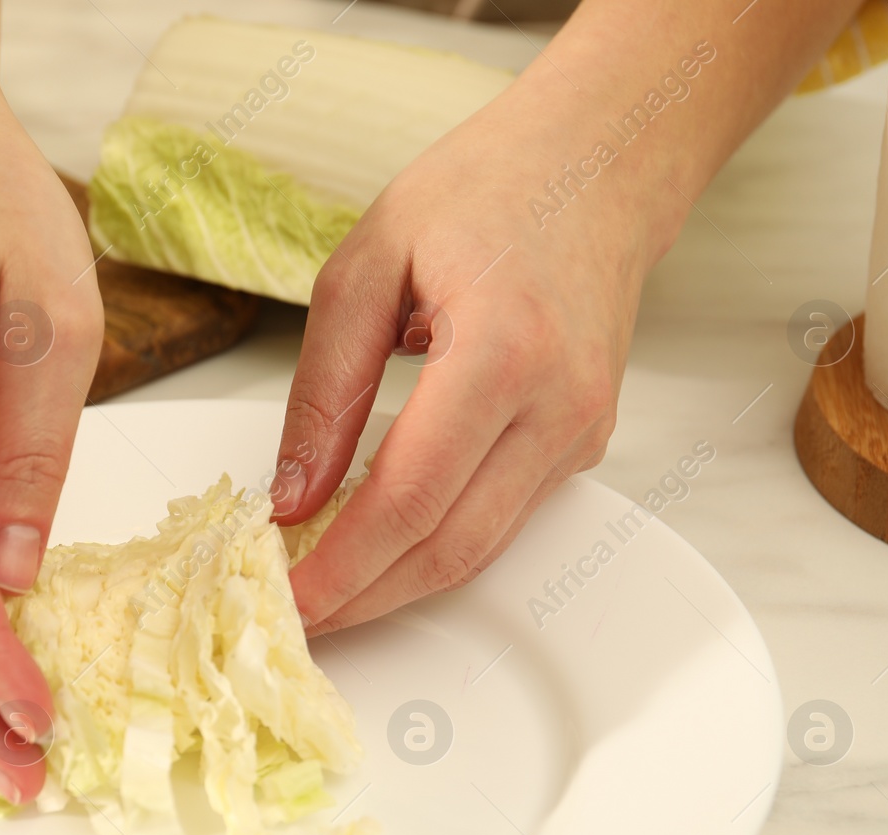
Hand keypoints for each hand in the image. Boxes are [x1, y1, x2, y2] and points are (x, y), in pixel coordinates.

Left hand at [271, 77, 681, 631]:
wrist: (597, 164)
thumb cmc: (486, 190)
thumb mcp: (367, 264)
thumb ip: (325, 388)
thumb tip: (292, 492)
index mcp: (502, 351)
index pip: (410, 497)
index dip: (343, 565)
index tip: (289, 596)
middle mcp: (559, 405)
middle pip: (451, 547)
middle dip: (366, 598)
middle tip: (300, 617)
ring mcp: (583, 430)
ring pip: (482, 548)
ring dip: (400, 584)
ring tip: (328, 591)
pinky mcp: (585, 442)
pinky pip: (504, 517)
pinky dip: (438, 543)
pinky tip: (384, 542)